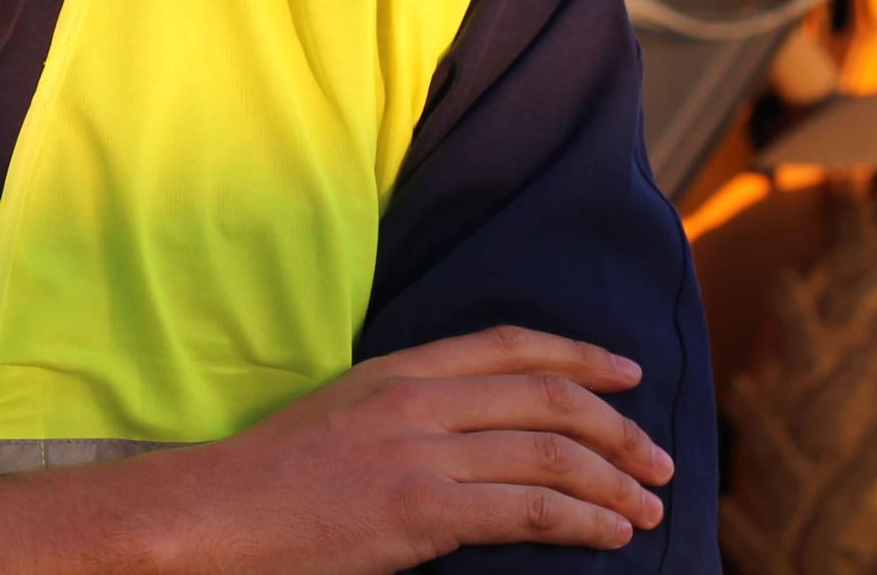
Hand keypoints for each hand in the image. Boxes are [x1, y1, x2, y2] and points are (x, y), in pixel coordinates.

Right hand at [151, 324, 672, 567]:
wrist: (217, 514)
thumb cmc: (273, 480)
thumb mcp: (345, 415)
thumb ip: (410, 411)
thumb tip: (479, 431)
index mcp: (397, 370)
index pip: (507, 344)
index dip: (578, 354)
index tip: (627, 373)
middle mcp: (417, 399)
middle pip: (545, 397)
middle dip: (616, 427)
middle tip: (659, 457)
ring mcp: (421, 452)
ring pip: (550, 453)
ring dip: (614, 480)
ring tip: (650, 505)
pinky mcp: (422, 509)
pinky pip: (528, 509)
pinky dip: (583, 519)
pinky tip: (610, 533)